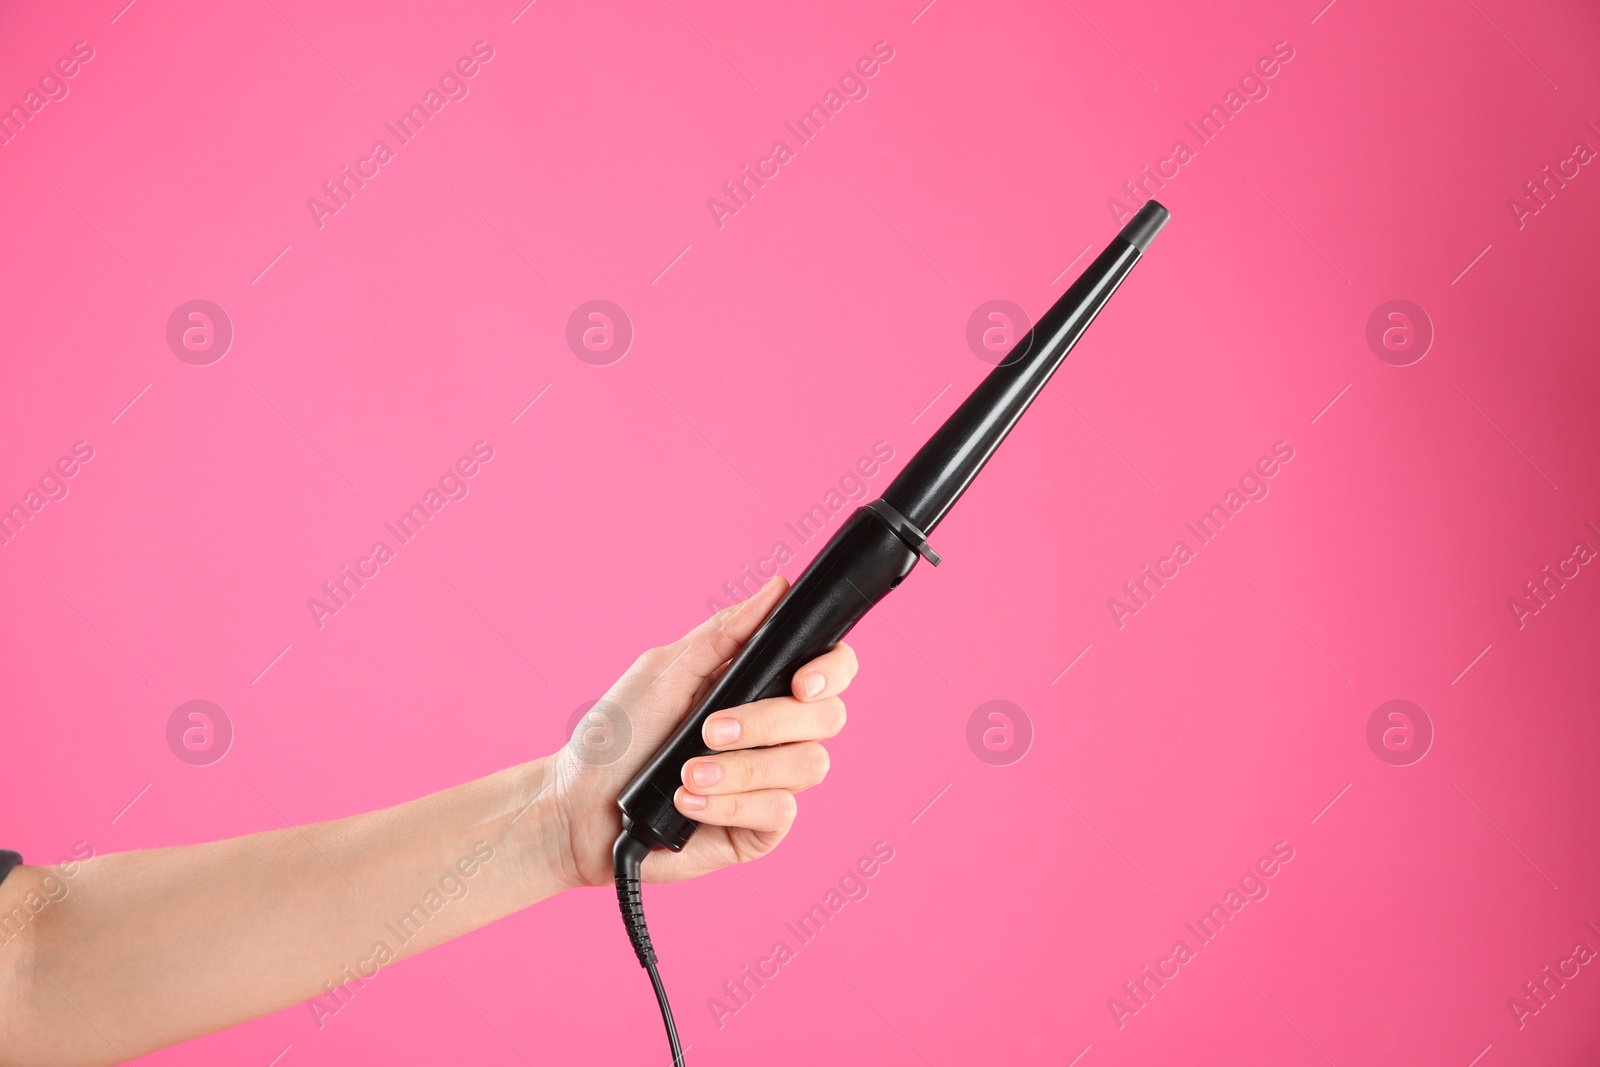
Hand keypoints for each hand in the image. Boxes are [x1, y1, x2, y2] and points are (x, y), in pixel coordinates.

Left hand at [549, 577, 855, 887]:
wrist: (579, 808)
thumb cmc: (619, 735)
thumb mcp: (665, 670)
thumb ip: (725, 633)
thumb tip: (778, 588)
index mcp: (760, 685)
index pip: (831, 669)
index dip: (832, 670)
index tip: (800, 681)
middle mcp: (776, 732)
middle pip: (828, 717)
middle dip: (770, 721)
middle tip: (711, 729)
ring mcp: (772, 781)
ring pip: (809, 765)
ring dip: (743, 767)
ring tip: (687, 772)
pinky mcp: (761, 827)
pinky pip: (780, 810)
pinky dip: (729, 804)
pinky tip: (687, 804)